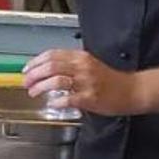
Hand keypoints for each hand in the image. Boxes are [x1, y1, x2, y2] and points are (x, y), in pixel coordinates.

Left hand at [22, 48, 140, 115]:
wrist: (132, 90)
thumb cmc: (110, 80)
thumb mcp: (90, 64)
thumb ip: (71, 65)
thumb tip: (48, 69)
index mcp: (81, 57)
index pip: (52, 54)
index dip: (36, 62)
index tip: (27, 69)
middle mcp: (82, 67)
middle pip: (50, 66)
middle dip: (34, 75)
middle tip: (26, 82)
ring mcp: (86, 82)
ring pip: (56, 80)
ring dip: (40, 87)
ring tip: (34, 92)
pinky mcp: (90, 97)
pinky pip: (68, 98)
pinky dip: (56, 101)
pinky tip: (51, 103)